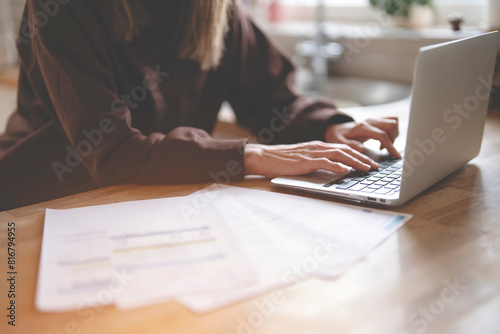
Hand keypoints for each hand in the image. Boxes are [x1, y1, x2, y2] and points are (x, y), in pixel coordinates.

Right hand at [244, 141, 378, 177]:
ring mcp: (312, 153)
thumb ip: (317, 162)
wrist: (265, 157)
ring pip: (339, 155)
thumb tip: (333, 170)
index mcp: (318, 146)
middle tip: (375, 167)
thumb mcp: (303, 159)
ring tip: (366, 169)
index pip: (343, 149)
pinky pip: (324, 162)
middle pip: (345, 150)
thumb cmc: (281, 161)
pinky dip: (336, 165)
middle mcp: (317, 147)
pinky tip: (345, 170)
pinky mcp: (305, 161)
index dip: (358, 155)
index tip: (369, 163)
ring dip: (355, 162)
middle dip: (362, 158)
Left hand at [325, 117, 400, 157]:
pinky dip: (392, 131)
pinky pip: (391, 121)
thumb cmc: (339, 137)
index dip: (390, 145)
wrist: (337, 130)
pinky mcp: (376, 121)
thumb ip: (350, 145)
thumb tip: (361, 148)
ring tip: (383, 146)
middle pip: (391, 125)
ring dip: (393, 135)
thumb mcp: (340, 143)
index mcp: (362, 128)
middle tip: (385, 150)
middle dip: (393, 139)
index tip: (395, 155)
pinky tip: (384, 141)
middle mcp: (370, 121)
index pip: (381, 134)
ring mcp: (374, 120)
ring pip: (393, 122)